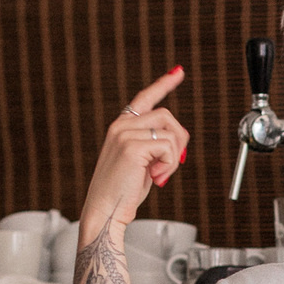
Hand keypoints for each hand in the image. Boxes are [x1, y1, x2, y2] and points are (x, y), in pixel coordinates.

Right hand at [81, 67, 190, 233]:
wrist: (105, 210)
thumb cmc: (122, 192)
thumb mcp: (141, 162)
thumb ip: (154, 145)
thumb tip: (178, 138)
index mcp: (122, 127)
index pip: (145, 98)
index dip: (163, 84)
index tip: (178, 72)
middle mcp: (121, 126)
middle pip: (167, 116)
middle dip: (179, 140)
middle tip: (171, 164)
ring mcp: (124, 134)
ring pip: (170, 132)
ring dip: (173, 157)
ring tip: (159, 174)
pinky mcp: (131, 147)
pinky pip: (168, 148)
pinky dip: (169, 165)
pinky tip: (155, 178)